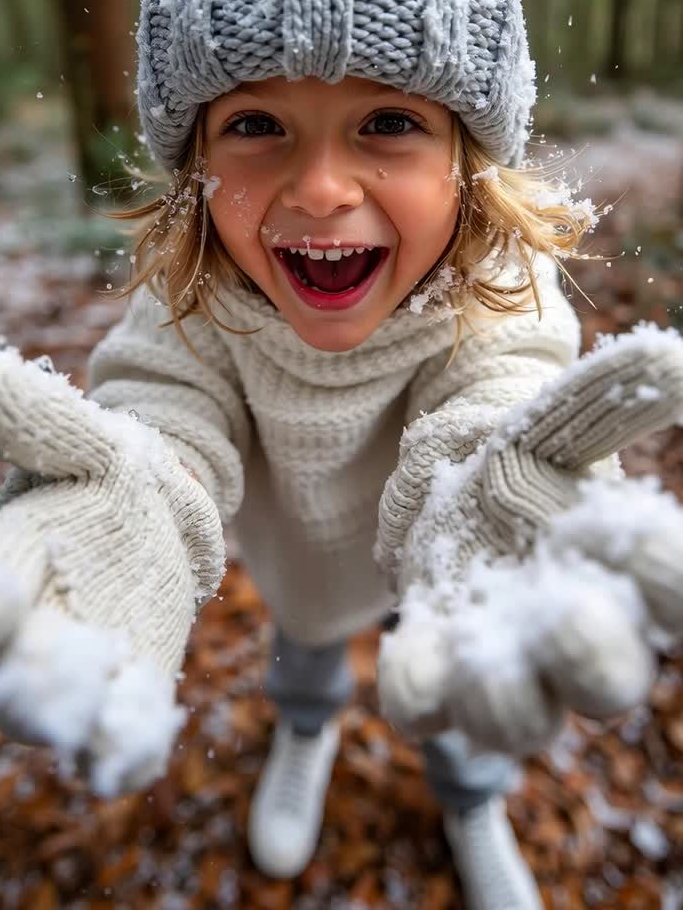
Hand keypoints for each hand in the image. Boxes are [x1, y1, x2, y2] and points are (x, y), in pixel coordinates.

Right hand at [0, 336, 224, 794]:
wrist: (158, 512)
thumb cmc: (96, 469)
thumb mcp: (68, 433)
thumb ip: (20, 411)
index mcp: (0, 568)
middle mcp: (26, 636)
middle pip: (9, 675)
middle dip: (29, 678)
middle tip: (59, 664)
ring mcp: (78, 673)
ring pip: (63, 717)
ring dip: (78, 716)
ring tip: (106, 691)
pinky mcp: (132, 693)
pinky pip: (123, 739)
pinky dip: (128, 748)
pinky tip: (142, 743)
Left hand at [377, 324, 682, 756]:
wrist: (457, 497)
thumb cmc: (534, 467)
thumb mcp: (567, 422)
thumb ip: (616, 396)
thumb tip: (671, 356)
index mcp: (624, 574)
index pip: (669, 590)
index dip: (665, 574)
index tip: (644, 536)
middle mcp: (575, 637)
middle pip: (604, 679)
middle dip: (591, 659)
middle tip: (571, 613)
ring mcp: (503, 662)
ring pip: (517, 717)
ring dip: (504, 695)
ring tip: (485, 653)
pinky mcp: (433, 666)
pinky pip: (425, 706)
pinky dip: (420, 689)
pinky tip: (416, 655)